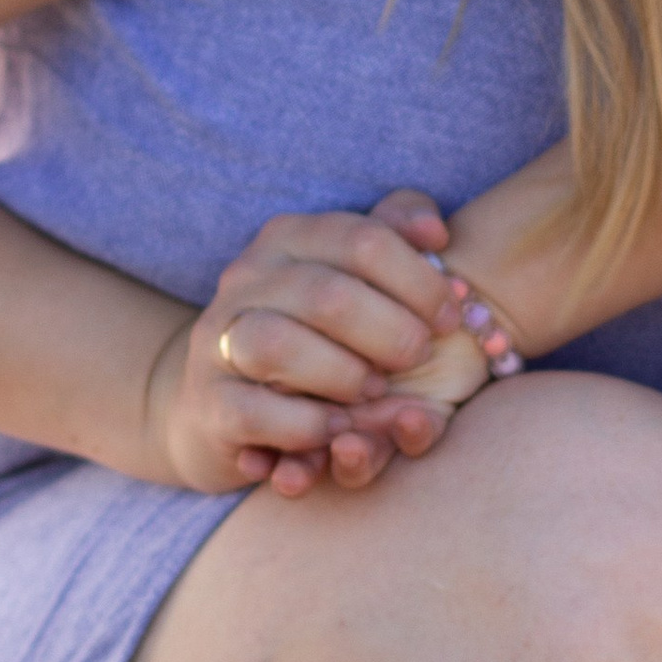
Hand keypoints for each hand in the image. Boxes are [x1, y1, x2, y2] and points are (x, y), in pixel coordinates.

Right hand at [144, 192, 492, 499]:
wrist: (224, 401)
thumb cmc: (316, 332)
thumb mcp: (354, 277)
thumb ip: (397, 236)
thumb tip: (434, 231)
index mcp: (289, 238)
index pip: (363, 240)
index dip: (421, 281)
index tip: (451, 317)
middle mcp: (246, 280)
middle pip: (328, 295)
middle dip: (392, 333)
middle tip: (419, 359)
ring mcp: (219, 341)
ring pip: (278, 346)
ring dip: (344, 375)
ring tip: (375, 391)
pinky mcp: (210, 403)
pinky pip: (253, 412)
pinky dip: (306, 425)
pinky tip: (337, 430)